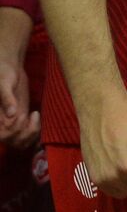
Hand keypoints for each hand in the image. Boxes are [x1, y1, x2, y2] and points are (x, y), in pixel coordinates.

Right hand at [0, 8, 35, 147]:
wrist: (10, 67)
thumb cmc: (3, 73)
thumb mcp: (5, 83)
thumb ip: (7, 98)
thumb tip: (11, 115)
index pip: (3, 137)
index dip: (15, 131)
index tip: (24, 116)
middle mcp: (2, 124)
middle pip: (15, 143)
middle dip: (26, 133)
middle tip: (33, 115)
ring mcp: (12, 123)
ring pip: (22, 143)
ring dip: (32, 135)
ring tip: (36, 116)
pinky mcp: (21, 119)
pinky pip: (28, 134)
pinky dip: (35, 133)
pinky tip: (38, 118)